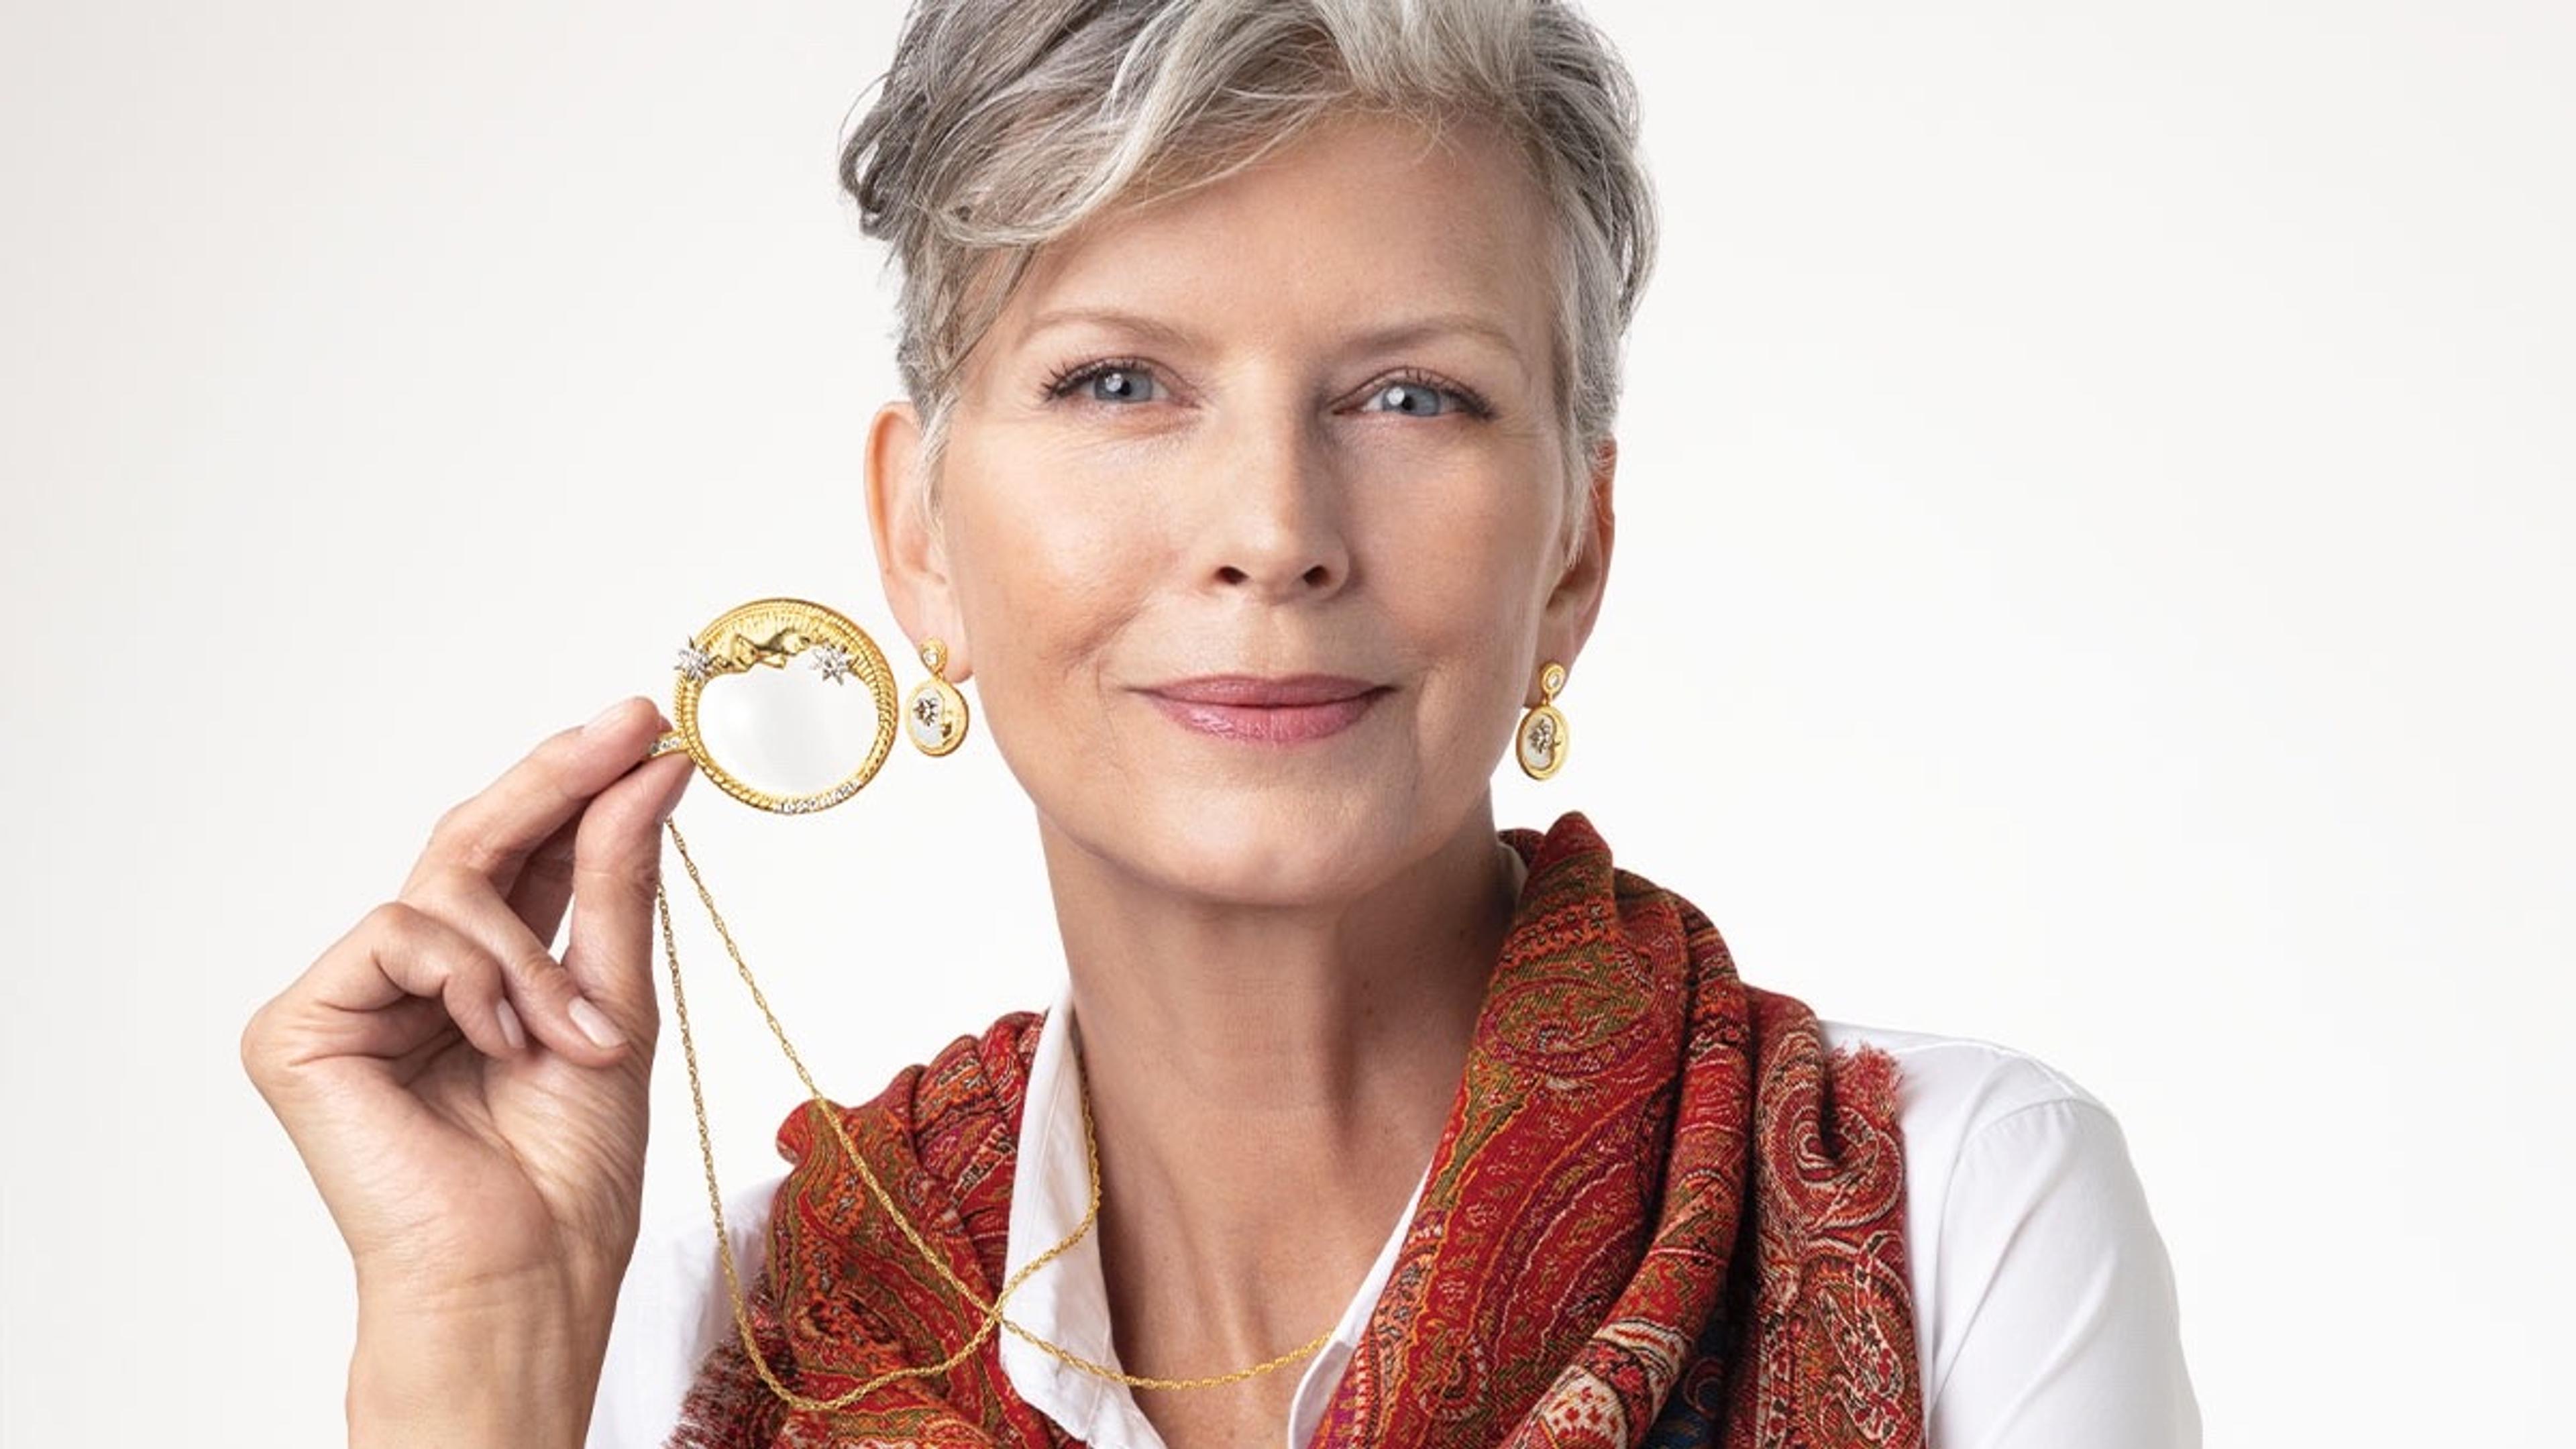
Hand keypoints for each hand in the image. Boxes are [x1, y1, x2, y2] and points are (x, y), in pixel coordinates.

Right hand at [241, 696, 692, 1320]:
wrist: (527, 1263)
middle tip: (625, 730)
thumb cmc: (571, 1167)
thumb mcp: (616, 998)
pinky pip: (397, 936)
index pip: (524, 855)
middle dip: (555, 782)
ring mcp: (351, 1000)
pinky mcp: (298, 1028)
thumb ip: (613, 880)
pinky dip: (470, 981)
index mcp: (488, 977)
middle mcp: (413, 980)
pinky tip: (499, 1044)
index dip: (576, 784)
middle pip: (472, 843)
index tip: (641, 727)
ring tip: (571, 1033)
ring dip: (531, 955)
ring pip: (444, 890)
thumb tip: (648, 770)